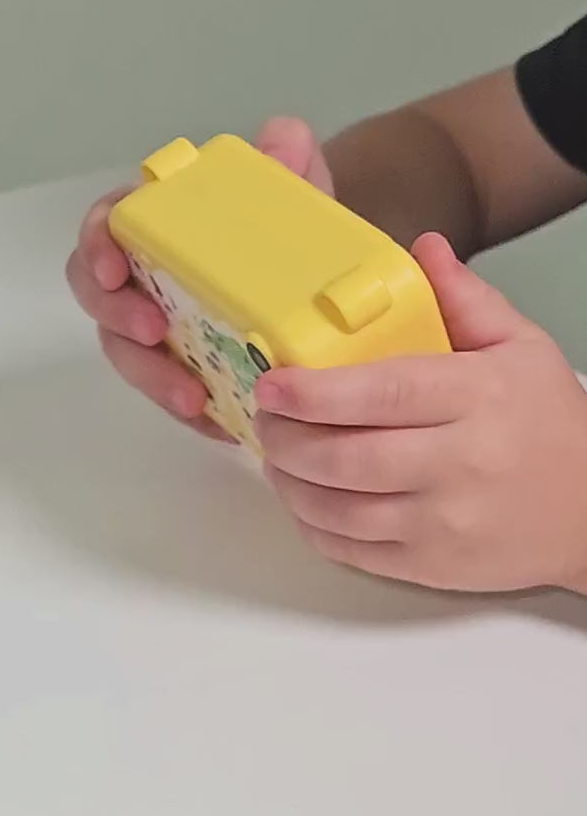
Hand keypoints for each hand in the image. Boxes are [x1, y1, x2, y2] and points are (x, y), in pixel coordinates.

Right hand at [65, 118, 334, 439]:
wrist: (318, 290)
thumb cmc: (288, 238)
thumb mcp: (294, 198)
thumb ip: (287, 164)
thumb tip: (281, 139)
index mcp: (157, 229)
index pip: (105, 228)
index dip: (96, 246)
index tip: (115, 267)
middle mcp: (143, 280)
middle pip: (99, 299)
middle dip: (117, 318)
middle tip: (154, 332)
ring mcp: (157, 330)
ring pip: (128, 355)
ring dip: (152, 377)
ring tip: (192, 398)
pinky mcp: (179, 374)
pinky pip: (169, 395)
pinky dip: (189, 411)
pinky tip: (219, 423)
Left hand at [257, 232, 586, 591]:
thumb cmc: (548, 423)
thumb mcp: (520, 348)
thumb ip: (465, 299)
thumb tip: (421, 248)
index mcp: (477, 398)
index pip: (382, 394)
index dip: (314, 392)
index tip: (271, 382)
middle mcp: (459, 465)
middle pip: (346, 458)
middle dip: (285, 438)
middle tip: (266, 418)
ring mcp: (443, 524)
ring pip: (338, 510)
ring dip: (289, 483)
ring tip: (276, 457)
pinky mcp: (430, 567)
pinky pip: (350, 551)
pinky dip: (311, 526)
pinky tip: (303, 498)